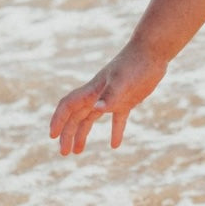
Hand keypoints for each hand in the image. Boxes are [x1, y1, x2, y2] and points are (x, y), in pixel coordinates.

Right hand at [49, 39, 168, 154]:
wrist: (152, 52)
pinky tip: (115, 145)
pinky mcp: (126, 101)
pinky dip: (115, 131)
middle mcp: (98, 94)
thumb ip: (110, 95)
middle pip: (76, 116)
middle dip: (68, 134)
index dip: (58, 120)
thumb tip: (97, 109)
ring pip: (91, 118)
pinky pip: (117, 119)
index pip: (68, 106)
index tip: (52, 136)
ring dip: (83, 134)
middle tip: (64, 153)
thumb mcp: (123, 81)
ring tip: (77, 151)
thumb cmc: (135, 64)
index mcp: (93, 90)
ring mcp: (111, 98)